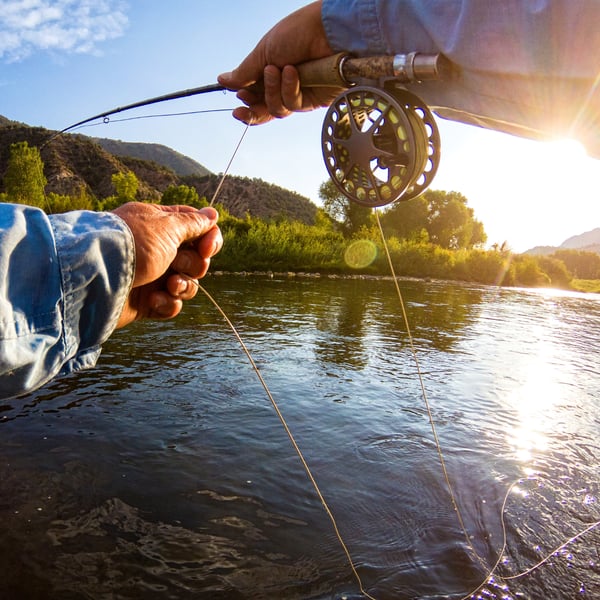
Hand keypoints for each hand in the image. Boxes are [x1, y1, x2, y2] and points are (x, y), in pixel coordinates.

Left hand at [112, 203, 222, 327]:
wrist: (97, 277)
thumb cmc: (133, 244)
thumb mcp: (167, 227)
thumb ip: (194, 223)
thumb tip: (212, 214)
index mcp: (162, 226)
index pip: (198, 229)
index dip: (209, 239)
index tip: (207, 248)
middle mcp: (158, 250)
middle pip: (196, 260)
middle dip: (194, 265)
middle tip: (178, 264)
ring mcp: (152, 277)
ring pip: (187, 285)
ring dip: (184, 286)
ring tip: (169, 286)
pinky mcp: (145, 302)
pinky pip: (171, 305)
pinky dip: (168, 304)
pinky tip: (153, 300)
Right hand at [217, 1, 338, 123]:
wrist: (327, 31)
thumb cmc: (298, 33)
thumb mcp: (264, 52)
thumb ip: (245, 72)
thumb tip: (222, 81)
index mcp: (271, 71)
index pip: (256, 96)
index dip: (246, 103)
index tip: (237, 100)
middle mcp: (285, 85)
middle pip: (266, 110)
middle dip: (252, 112)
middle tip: (241, 110)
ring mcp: (300, 93)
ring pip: (278, 109)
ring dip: (272, 91)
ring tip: (276, 70)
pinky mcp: (314, 100)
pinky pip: (294, 104)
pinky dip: (289, 89)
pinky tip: (292, 73)